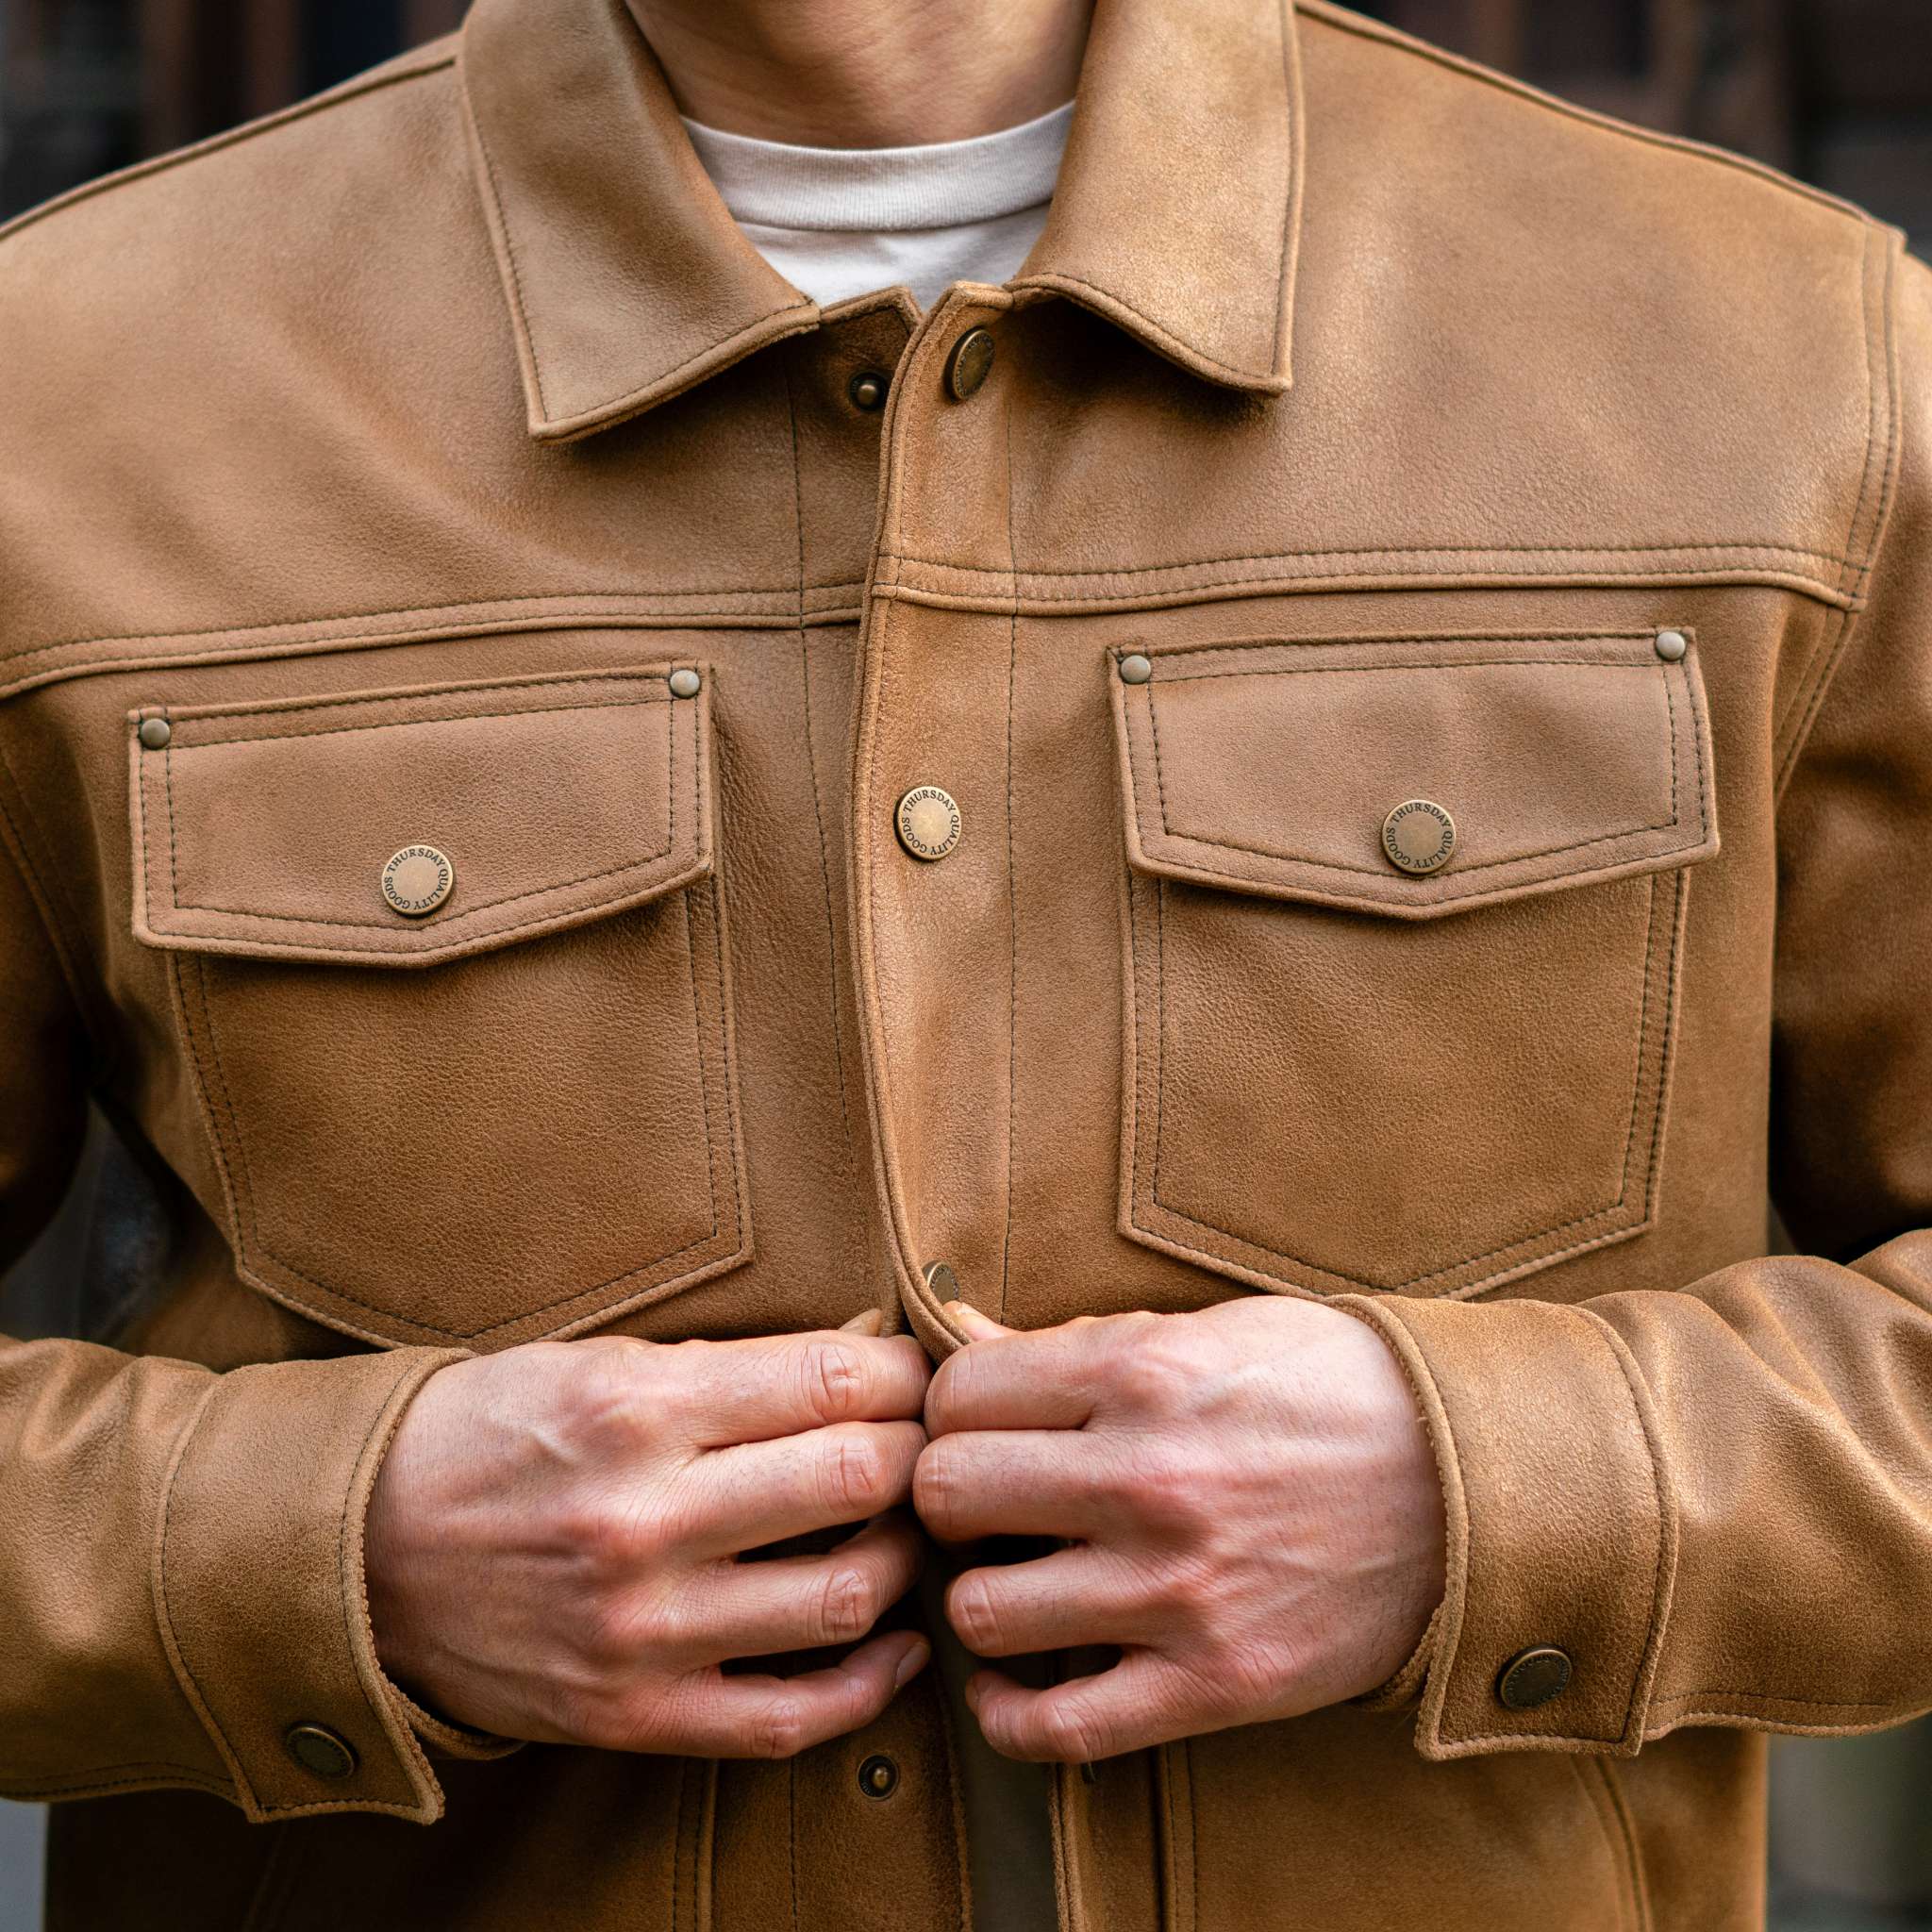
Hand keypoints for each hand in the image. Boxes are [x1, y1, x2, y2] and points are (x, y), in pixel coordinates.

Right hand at [365, 1330, 932, 1756]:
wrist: (355, 1552)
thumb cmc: (486, 1435)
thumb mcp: (593, 1363)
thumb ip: (726, 1368)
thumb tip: (864, 1360)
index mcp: (635, 1408)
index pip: (832, 1383)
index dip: (903, 1377)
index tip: (915, 1379)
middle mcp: (643, 1518)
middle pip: (857, 1479)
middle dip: (914, 1456)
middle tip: (920, 1449)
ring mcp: (641, 1628)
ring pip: (844, 1597)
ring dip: (901, 1560)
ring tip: (896, 1534)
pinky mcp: (632, 1714)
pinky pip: (789, 1715)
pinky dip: (867, 1685)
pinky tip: (894, 1644)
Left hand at [914, 1298, 1444, 1761]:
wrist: (1474, 1481)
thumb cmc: (1334, 1387)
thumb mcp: (1212, 1328)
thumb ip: (1080, 1342)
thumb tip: (962, 1334)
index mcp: (1142, 1371)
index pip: (957, 1396)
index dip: (948, 1413)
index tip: (972, 1429)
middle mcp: (1147, 1478)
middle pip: (946, 1495)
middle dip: (947, 1499)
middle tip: (981, 1507)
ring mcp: (1178, 1590)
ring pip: (981, 1611)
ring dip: (983, 1599)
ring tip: (1014, 1583)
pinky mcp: (1215, 1683)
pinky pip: (1057, 1729)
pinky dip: (1010, 1717)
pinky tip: (1012, 1687)